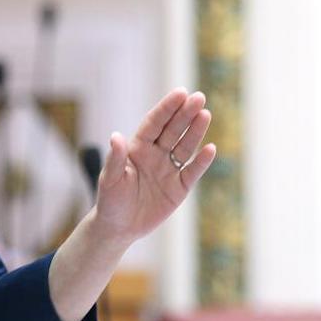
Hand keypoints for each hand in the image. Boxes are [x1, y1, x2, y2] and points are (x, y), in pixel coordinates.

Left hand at [89, 89, 215, 243]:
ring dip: (195, 131)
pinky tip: (210, 148)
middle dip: (185, 114)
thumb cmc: (110, 201)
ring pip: (185, 147)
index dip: (167, 108)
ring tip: (206, 114)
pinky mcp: (179, 188)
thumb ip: (115, 159)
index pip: (155, 123)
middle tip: (199, 97)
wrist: (119, 227)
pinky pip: (192, 172)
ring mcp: (169, 170)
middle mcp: (156, 155)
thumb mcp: (110, 180)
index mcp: (137, 148)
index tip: (180, 93)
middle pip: (173, 130)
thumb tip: (116, 137)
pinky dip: (201, 161)